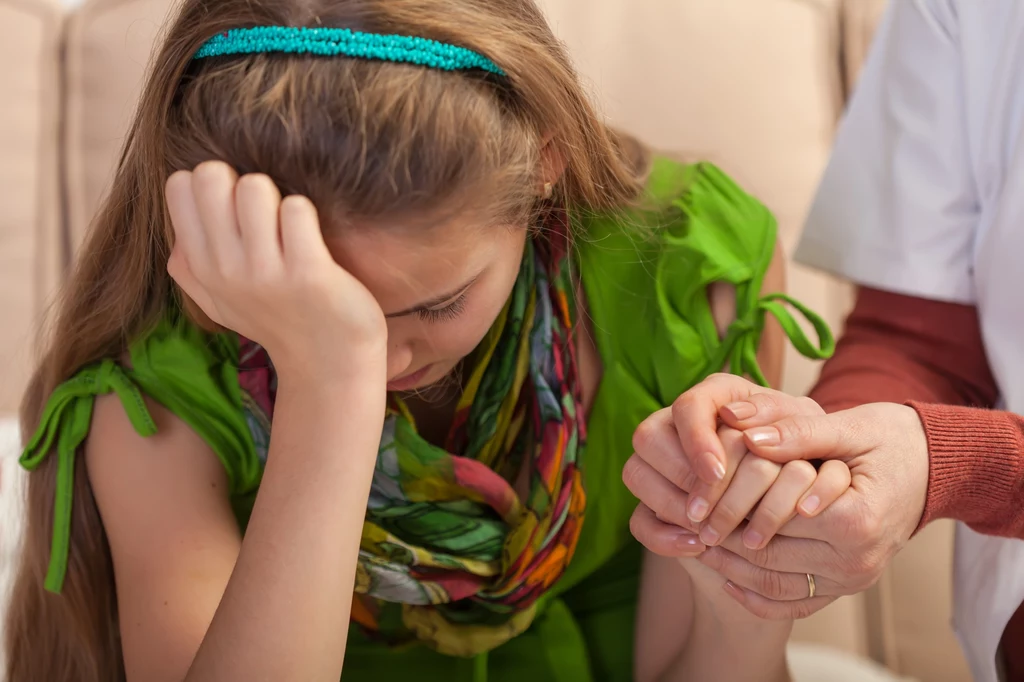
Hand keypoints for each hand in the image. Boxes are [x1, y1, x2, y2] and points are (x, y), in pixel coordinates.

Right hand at [165, 162, 386, 378]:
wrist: (328, 362)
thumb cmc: (277, 319)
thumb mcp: (219, 302)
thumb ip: (189, 268)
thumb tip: (175, 237)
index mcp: (201, 266)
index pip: (180, 185)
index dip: (213, 182)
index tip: (237, 208)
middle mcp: (225, 269)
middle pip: (211, 176)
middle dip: (242, 180)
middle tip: (266, 212)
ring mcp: (265, 273)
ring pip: (254, 187)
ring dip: (277, 196)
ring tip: (290, 226)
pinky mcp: (307, 274)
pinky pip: (297, 210)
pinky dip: (307, 213)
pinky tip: (313, 239)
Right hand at [625, 418, 848, 550]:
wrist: (818, 510)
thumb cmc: (823, 461)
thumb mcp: (822, 438)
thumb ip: (793, 425)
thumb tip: (741, 427)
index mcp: (719, 398)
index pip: (687, 406)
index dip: (695, 439)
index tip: (716, 472)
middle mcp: (685, 425)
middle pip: (648, 436)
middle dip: (678, 475)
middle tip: (709, 507)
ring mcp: (667, 466)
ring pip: (636, 474)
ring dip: (669, 505)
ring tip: (708, 530)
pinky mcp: (662, 504)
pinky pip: (641, 519)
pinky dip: (663, 536)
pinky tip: (698, 547)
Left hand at [627, 373, 929, 619]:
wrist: (933, 466)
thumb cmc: (891, 438)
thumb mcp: (847, 427)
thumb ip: (796, 433)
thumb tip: (745, 430)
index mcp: (855, 518)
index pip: (773, 517)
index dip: (729, 502)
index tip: (695, 490)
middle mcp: (857, 560)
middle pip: (768, 553)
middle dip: (721, 535)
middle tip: (682, 516)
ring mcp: (853, 580)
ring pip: (774, 582)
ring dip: (728, 566)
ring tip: (693, 539)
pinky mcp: (848, 587)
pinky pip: (794, 603)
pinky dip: (755, 595)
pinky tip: (724, 576)